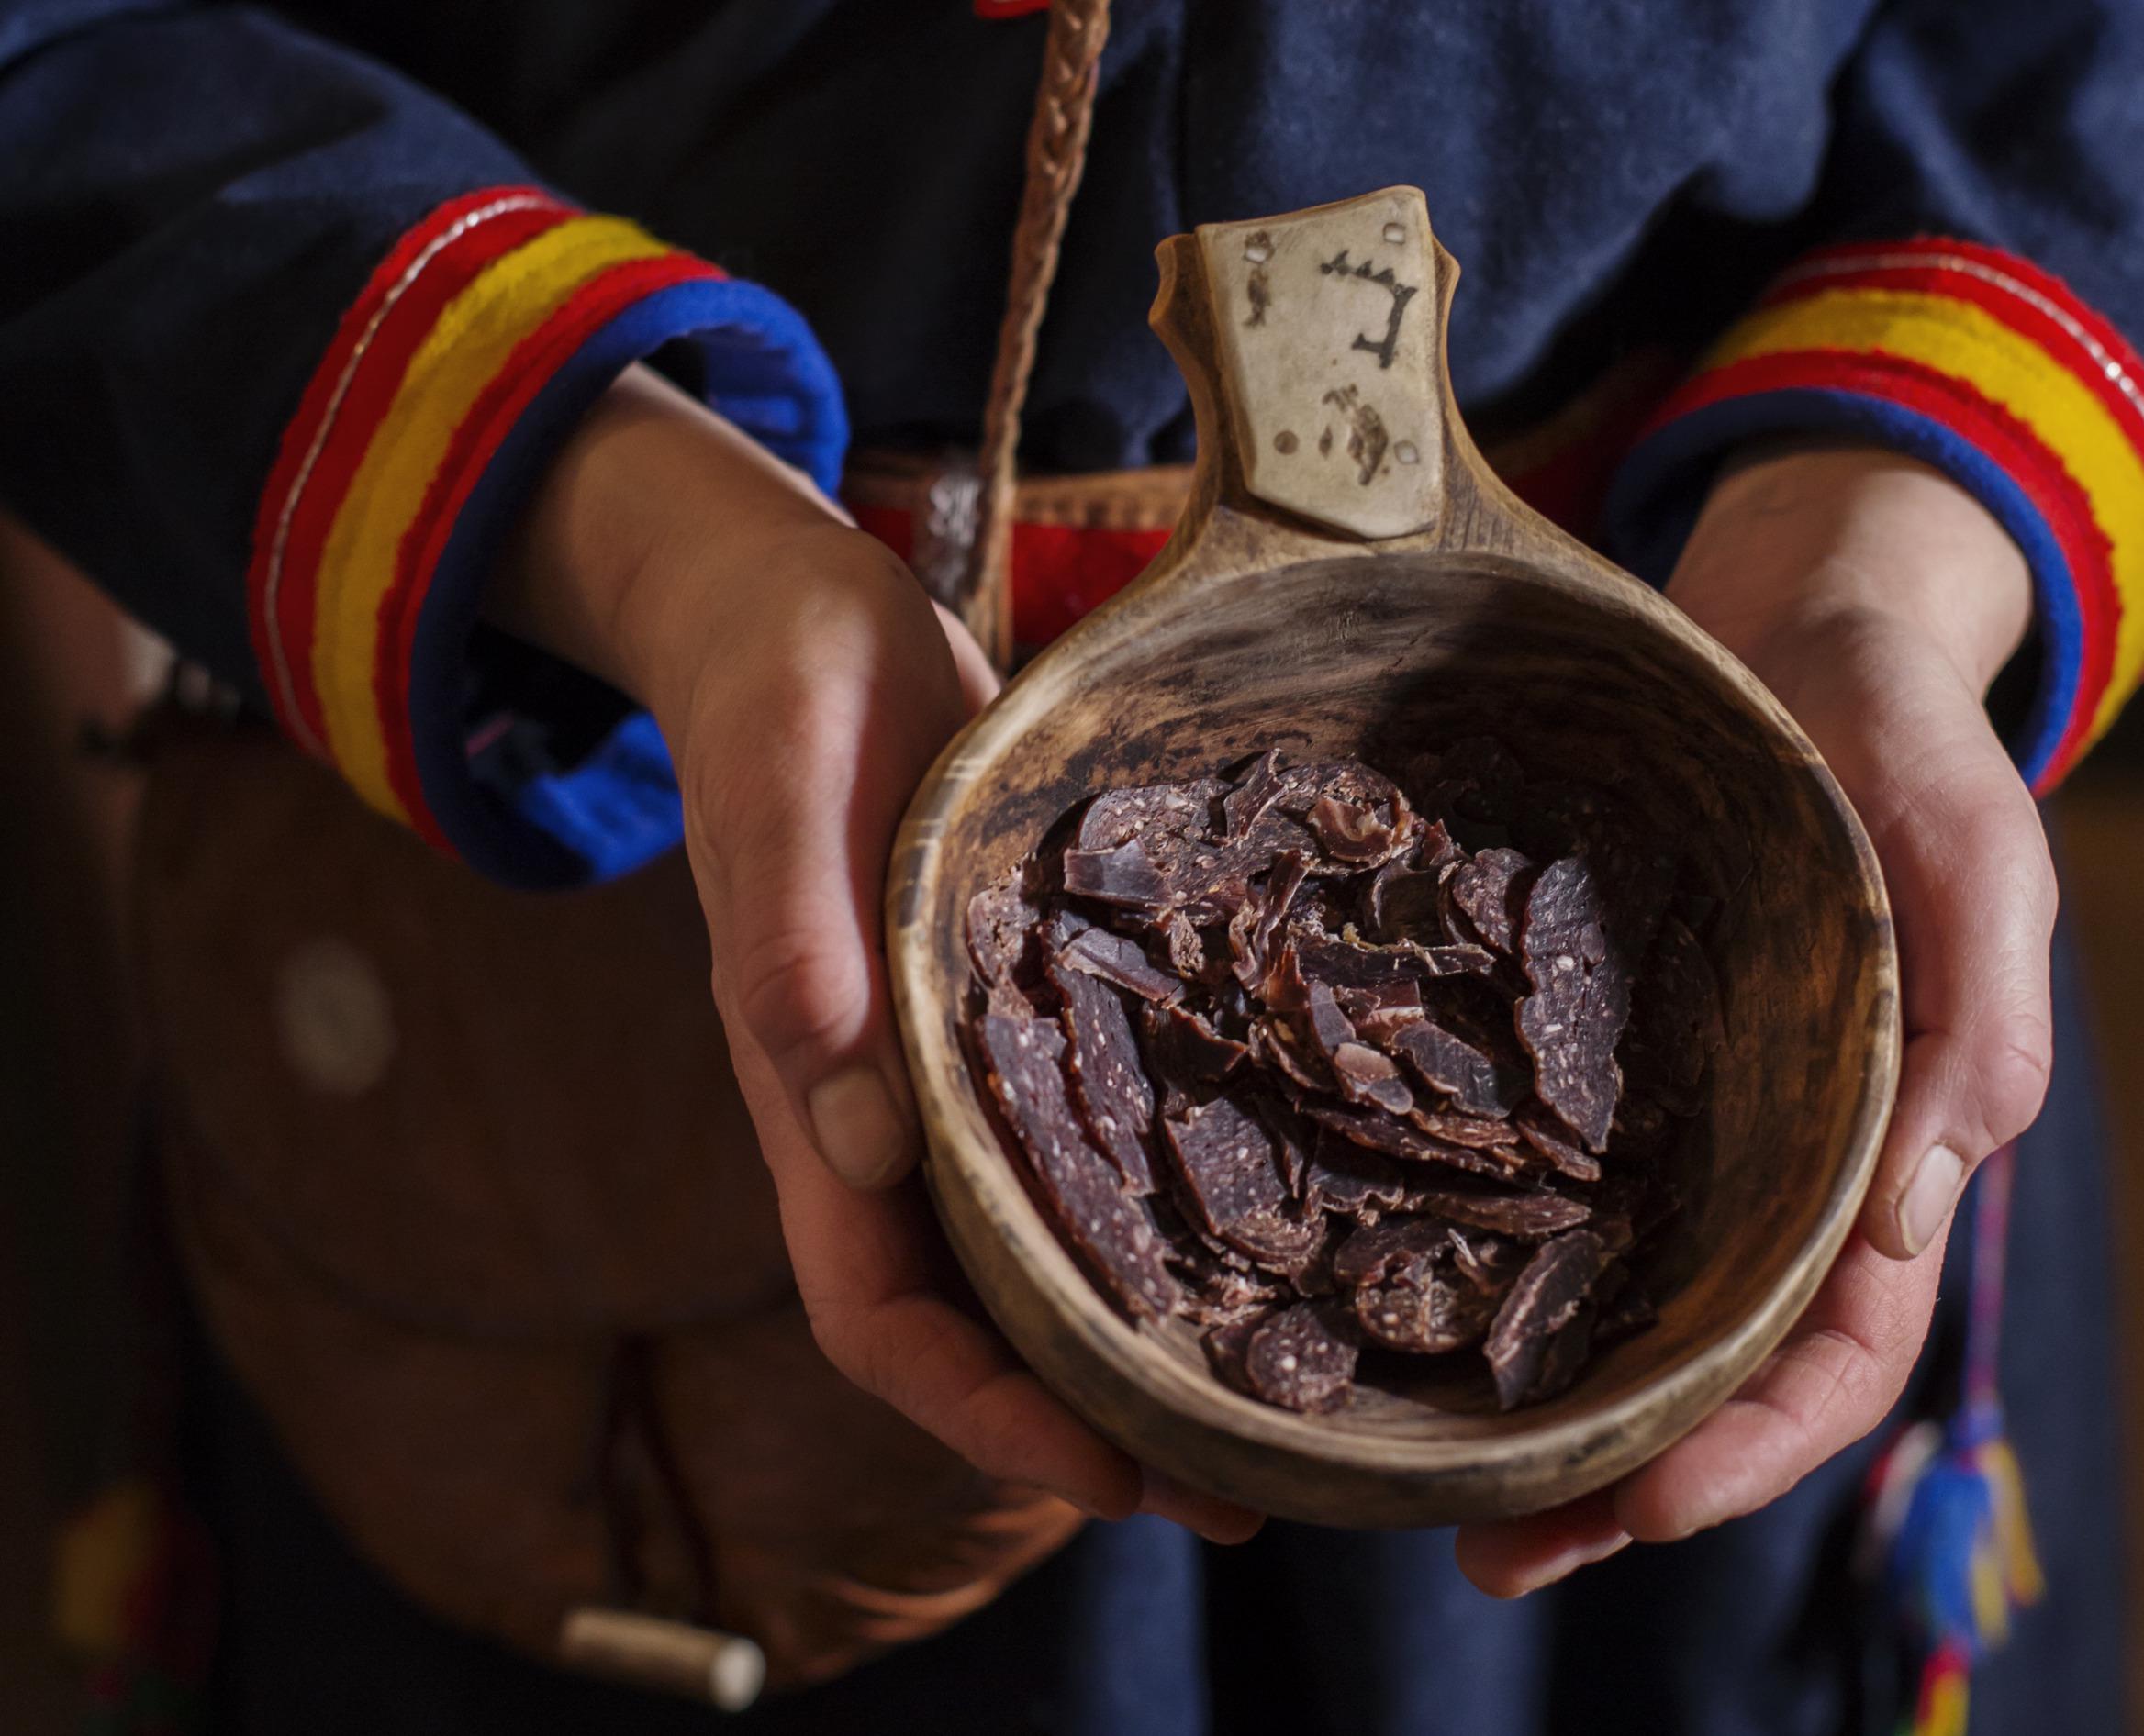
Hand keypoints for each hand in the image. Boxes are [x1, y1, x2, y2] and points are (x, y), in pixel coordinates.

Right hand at [493, 367, 1258, 1542]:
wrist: (803, 618)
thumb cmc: (779, 690)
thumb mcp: (782, 781)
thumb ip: (791, 933)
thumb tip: (852, 1124)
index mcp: (809, 1096)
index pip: (877, 1314)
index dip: (979, 1414)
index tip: (1106, 1474)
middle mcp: (885, 1114)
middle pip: (981, 1319)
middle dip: (1092, 1419)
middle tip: (1247, 1482)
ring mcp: (955, 1068)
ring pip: (1046, 1246)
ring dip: (1144, 1333)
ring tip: (1285, 1392)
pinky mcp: (1024, 1009)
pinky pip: (1094, 1140)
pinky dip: (1166, 1205)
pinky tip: (1275, 1215)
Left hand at [1458, 443, 2055, 1593]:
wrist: (1793, 635)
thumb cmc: (1898, 738)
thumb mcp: (1972, 846)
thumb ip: (1976, 1013)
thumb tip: (1912, 1213)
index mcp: (1878, 1147)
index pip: (1834, 1348)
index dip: (1753, 1448)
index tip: (1644, 1512)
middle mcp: (1760, 1159)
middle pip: (1699, 1365)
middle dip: (1610, 1480)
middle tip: (1486, 1552)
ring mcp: (1661, 1116)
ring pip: (1603, 1299)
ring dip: (1525, 1408)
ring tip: (1409, 1478)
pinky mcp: (1570, 1056)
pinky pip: (1519, 1178)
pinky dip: (1465, 1258)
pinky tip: (1371, 1299)